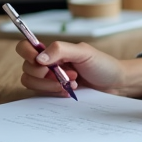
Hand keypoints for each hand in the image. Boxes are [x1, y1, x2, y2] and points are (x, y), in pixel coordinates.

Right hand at [15, 40, 141, 97]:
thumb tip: (39, 57)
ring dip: (50, 84)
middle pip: (26, 68)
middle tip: (68, 73)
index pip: (25, 47)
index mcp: (53, 50)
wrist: (116, 84)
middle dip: (45, 74)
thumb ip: (61, 50)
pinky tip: (70, 91)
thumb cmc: (103, 65)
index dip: (27, 54)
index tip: (41, 62)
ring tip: (72, 82)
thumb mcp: (85, 53)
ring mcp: (49, 78)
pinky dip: (54, 93)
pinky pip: (41, 94)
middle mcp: (48, 63)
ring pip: (31, 82)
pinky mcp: (53, 91)